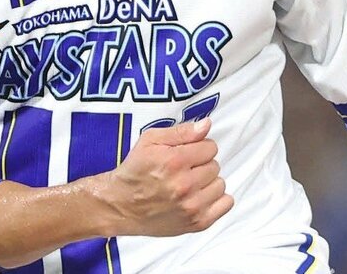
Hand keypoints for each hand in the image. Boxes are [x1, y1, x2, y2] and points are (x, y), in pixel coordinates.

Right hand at [95, 118, 233, 236]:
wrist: (121, 205)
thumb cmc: (135, 171)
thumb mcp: (150, 140)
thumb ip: (181, 131)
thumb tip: (206, 125)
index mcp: (174, 161)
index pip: (211, 147)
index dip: (199, 147)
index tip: (187, 154)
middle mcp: (185, 185)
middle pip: (215, 165)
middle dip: (201, 165)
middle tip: (184, 170)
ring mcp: (192, 206)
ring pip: (220, 184)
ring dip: (208, 182)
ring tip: (189, 184)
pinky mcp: (197, 223)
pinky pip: (225, 204)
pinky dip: (216, 199)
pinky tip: (200, 196)